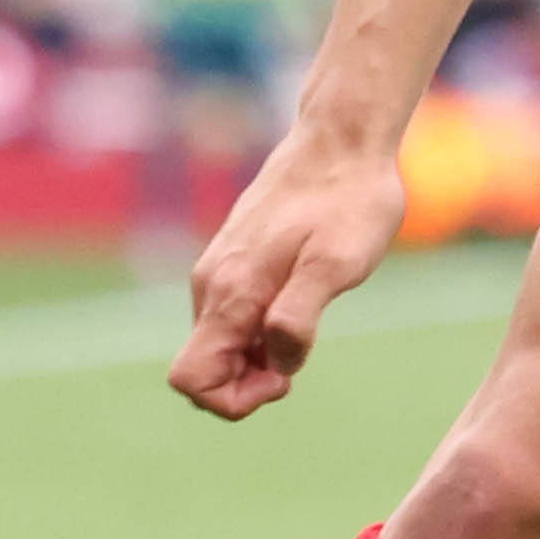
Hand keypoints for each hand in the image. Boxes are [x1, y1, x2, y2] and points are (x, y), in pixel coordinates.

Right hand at [169, 123, 404, 419]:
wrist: (341, 140)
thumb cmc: (348, 201)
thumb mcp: (337, 264)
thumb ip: (299, 317)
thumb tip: (277, 361)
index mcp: (230, 292)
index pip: (191, 378)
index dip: (232, 398)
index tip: (284, 377)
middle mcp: (211, 284)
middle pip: (203, 367)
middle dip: (246, 382)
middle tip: (300, 357)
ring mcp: (219, 270)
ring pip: (218, 342)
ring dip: (256, 355)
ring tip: (307, 324)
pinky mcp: (234, 259)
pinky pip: (230, 316)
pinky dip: (258, 330)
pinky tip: (300, 304)